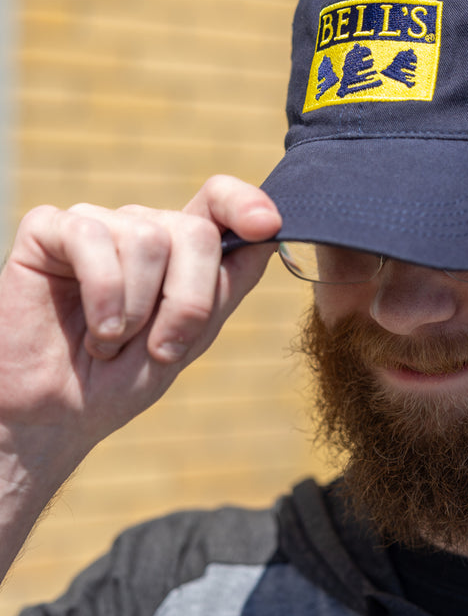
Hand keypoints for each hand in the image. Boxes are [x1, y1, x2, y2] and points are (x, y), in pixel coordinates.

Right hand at [0, 175, 280, 474]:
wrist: (58, 415)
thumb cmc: (124, 376)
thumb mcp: (192, 336)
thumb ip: (227, 284)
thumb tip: (272, 231)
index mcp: (180, 249)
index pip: (219, 200)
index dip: (246, 203)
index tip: (267, 224)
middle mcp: (142, 228)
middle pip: (195, 232)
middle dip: (188, 301)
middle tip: (160, 347)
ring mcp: (96, 224)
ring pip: (148, 239)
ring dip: (138, 309)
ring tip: (114, 341)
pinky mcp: (48, 230)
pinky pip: (92, 239)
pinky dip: (104, 296)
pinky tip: (95, 330)